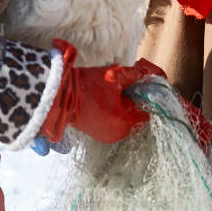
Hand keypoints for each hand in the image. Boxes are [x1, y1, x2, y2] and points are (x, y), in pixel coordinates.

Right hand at [40, 43, 164, 145]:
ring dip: (126, 105)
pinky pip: (116, 122)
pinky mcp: (99, 134)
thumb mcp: (115, 76)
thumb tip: (153, 73)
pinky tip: (109, 99)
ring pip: (127, 119)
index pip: (148, 110)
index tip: (145, 83)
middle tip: (132, 83)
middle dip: (136, 99)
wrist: (57, 95)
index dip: (148, 95)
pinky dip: (116, 111)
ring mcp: (108, 136)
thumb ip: (137, 75)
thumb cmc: (86, 85)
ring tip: (118, 90)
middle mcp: (118, 134)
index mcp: (124, 122)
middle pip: (137, 115)